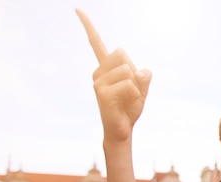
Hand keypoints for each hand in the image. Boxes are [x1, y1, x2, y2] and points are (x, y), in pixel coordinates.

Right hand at [75, 9, 151, 144]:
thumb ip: (144, 76)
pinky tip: (127, 102)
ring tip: (127, 98)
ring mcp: (98, 82)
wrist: (122, 130)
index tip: (77, 9)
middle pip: (122, 53)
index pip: (96, 43)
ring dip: (136, 85)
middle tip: (129, 89)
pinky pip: (129, 84)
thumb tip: (140, 72)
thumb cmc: (130, 107)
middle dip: (133, 70)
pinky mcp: (102, 93)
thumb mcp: (142, 88)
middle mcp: (98, 72)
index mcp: (106, 68)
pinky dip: (135, 93)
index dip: (88, 26)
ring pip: (128, 69)